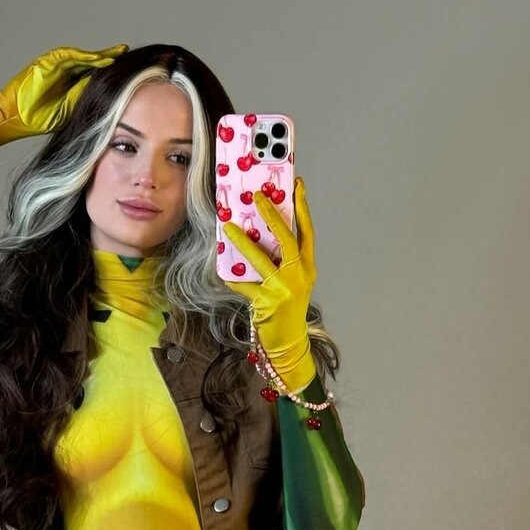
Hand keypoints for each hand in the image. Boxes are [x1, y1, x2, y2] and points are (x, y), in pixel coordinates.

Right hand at [0, 43, 127, 152]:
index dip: (110, 73)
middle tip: (128, 54)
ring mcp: (56, 65)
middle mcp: (65, 72)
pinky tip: (102, 58)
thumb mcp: (70, 110)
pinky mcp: (48, 62)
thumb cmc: (39, 118)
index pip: (94, 75)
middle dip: (110, 58)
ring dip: (102, 55)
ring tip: (119, 54)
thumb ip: (85, 99)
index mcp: (71, 84)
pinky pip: (71, 57)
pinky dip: (87, 58)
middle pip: (92, 63)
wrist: (16, 116)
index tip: (130, 72)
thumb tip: (107, 97)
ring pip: (84, 58)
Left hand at [222, 176, 317, 392]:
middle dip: (272, 214)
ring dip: (244, 241)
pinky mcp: (267, 302)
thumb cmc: (287, 309)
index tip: (297, 186)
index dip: (303, 208)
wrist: (289, 343)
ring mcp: (284, 289)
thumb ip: (281, 260)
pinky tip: (222, 269)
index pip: (307, 231)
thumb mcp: (291, 282)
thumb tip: (259, 233)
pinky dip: (232, 277)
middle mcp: (300, 275)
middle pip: (287, 238)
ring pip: (261, 258)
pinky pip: (244, 284)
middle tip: (258, 196)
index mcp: (308, 267)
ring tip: (229, 226)